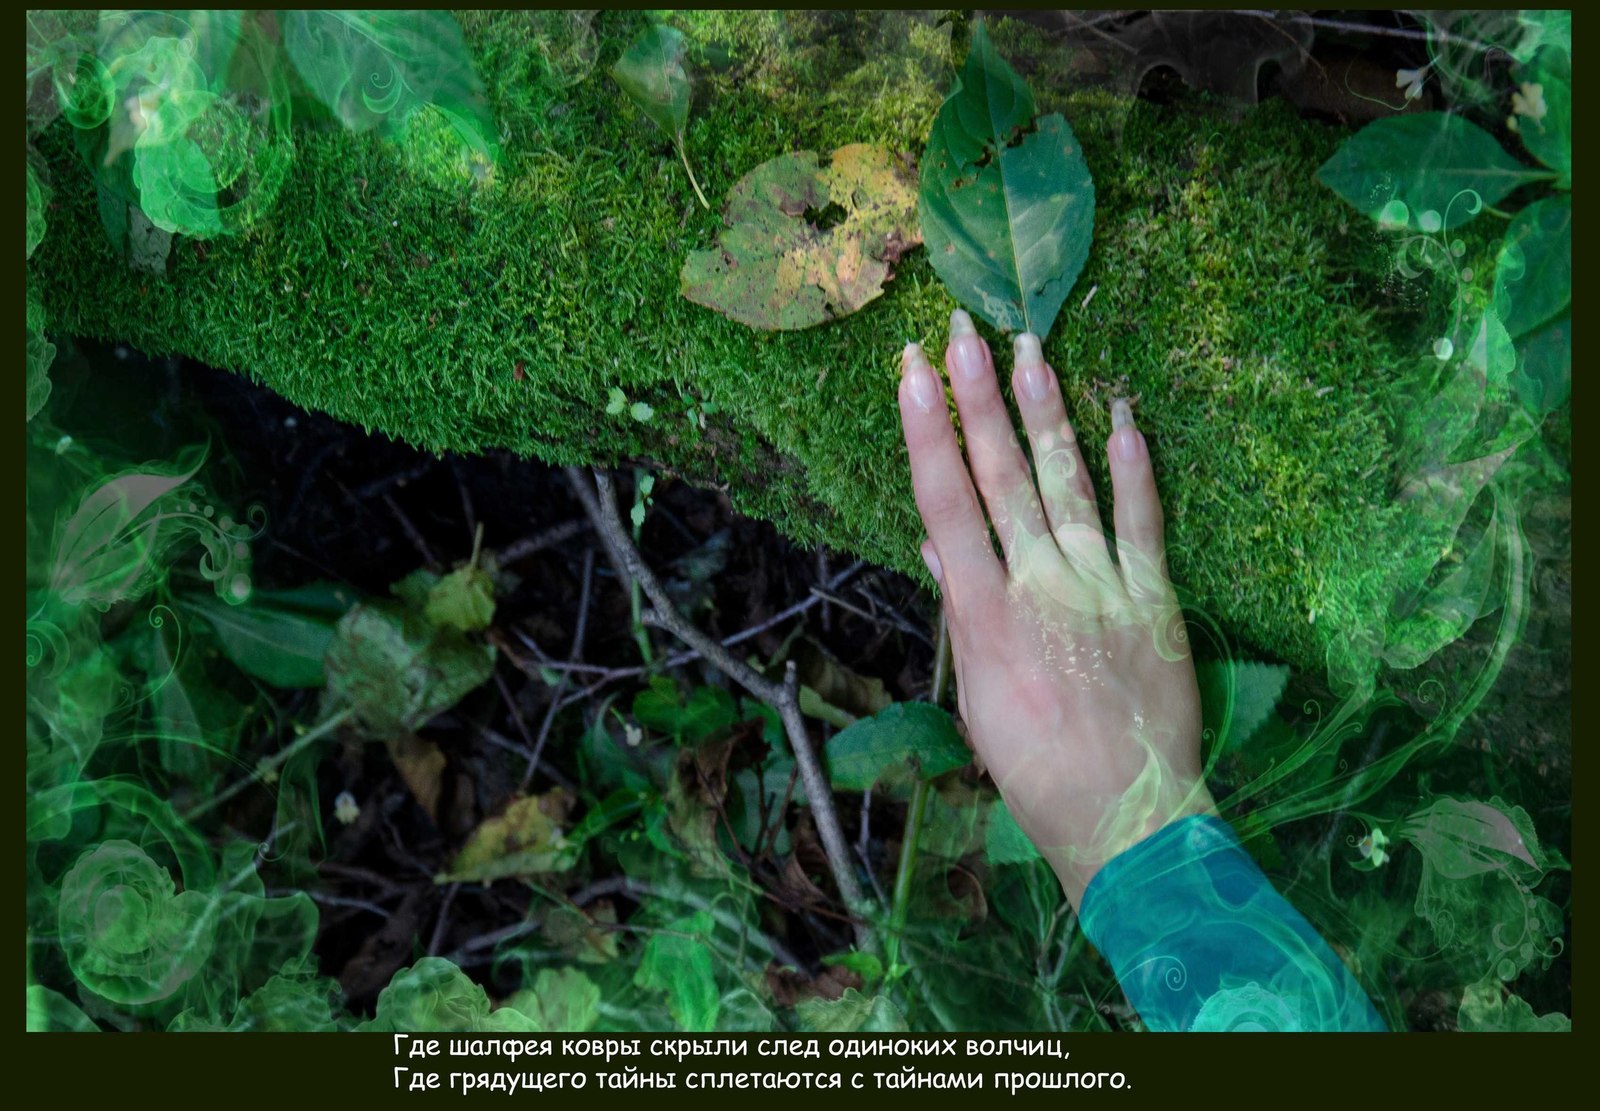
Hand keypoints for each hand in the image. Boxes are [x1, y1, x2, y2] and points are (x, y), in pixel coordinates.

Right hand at [898, 310, 1213, 906]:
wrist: (1127, 813)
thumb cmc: (1033, 766)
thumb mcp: (974, 694)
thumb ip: (960, 611)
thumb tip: (936, 542)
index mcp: (986, 612)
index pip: (947, 501)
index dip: (927, 430)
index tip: (913, 369)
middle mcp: (1041, 583)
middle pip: (1004, 475)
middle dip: (980, 398)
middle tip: (963, 329)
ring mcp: (1103, 584)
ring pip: (1069, 482)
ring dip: (1048, 411)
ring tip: (1030, 347)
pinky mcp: (1156, 596)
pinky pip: (1143, 520)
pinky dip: (1134, 467)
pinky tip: (1122, 415)